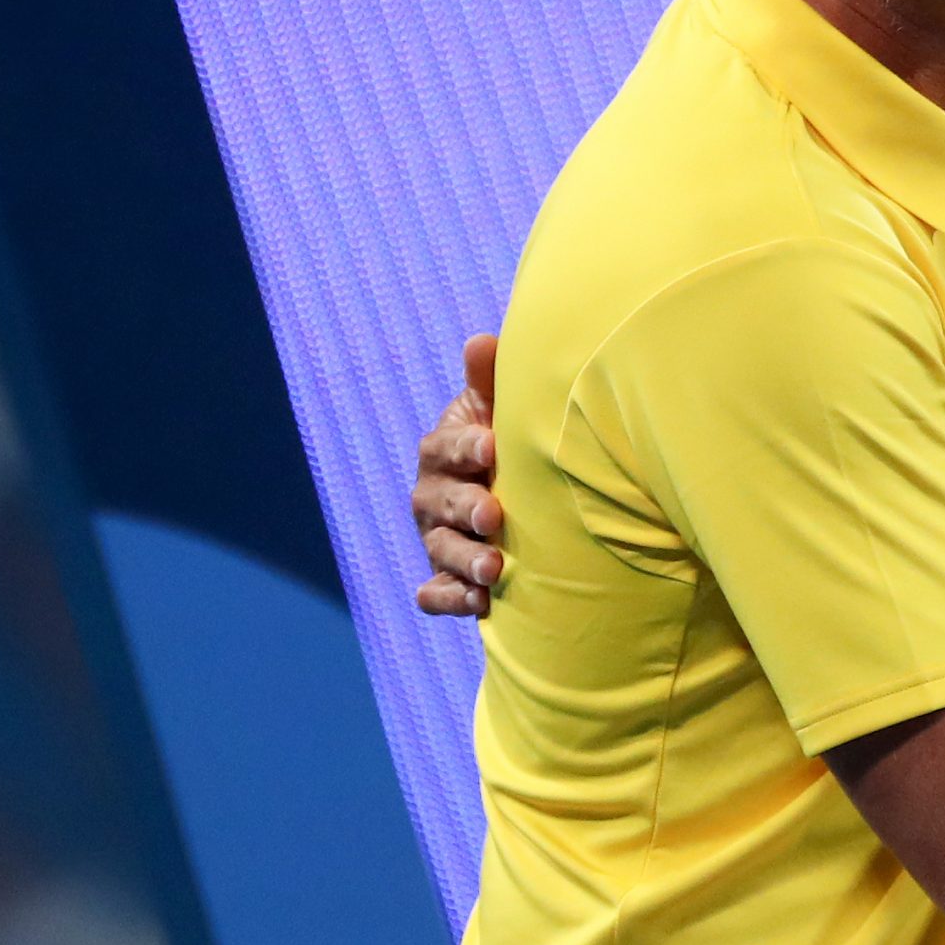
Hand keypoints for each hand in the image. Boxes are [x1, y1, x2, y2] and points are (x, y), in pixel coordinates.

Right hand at [413, 333, 503, 617]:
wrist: (513, 495)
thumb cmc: (506, 443)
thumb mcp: (500, 410)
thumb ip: (490, 381)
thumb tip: (482, 340)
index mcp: (443, 451)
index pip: (447, 447)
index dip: (466, 446)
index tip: (492, 447)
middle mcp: (432, 495)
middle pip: (442, 503)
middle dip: (467, 508)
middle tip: (494, 514)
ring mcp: (437, 538)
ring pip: (440, 550)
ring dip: (464, 560)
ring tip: (494, 569)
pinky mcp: (445, 578)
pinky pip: (435, 594)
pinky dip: (452, 600)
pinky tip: (480, 603)